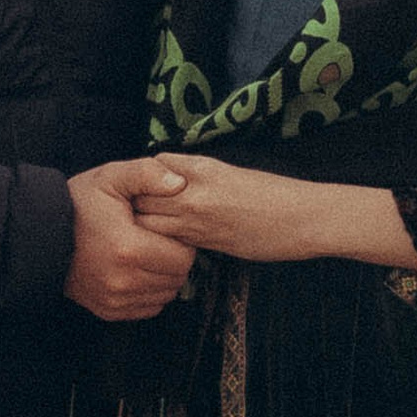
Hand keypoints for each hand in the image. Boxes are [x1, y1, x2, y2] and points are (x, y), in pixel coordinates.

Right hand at [64, 161, 197, 320]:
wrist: (41, 233)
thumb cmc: (77, 204)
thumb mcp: (112, 177)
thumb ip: (148, 174)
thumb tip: (179, 183)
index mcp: (127, 248)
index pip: (183, 257)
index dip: (180, 241)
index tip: (164, 229)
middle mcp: (122, 281)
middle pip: (176, 278)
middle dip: (173, 258)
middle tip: (155, 240)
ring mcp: (114, 299)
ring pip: (165, 294)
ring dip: (162, 276)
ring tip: (144, 254)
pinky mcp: (108, 309)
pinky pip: (148, 307)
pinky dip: (148, 291)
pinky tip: (135, 271)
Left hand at [89, 155, 416, 272]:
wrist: (302, 218)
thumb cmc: (272, 195)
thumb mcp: (231, 174)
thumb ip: (197, 175)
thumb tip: (169, 180)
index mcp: (201, 167)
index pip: (151, 167)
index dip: (137, 179)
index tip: (126, 190)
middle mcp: (194, 189)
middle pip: (142, 193)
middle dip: (126, 204)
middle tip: (113, 216)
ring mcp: (198, 217)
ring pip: (149, 219)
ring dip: (137, 226)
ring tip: (127, 235)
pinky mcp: (206, 241)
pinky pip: (169, 241)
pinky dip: (157, 243)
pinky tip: (153, 248)